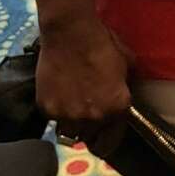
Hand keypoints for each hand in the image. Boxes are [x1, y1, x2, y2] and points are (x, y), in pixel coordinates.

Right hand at [34, 0, 131, 152]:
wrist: (70, 31)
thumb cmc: (101, 42)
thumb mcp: (127, 63)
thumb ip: (127, 86)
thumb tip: (124, 95)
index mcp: (117, 108)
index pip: (110, 144)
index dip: (108, 139)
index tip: (104, 135)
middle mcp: (93, 117)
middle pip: (89, 139)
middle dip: (90, 129)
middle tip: (87, 112)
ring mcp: (68, 115)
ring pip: (69, 132)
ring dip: (72, 122)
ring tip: (72, 103)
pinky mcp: (47, 108)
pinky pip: (53, 118)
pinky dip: (55, 109)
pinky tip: (58, 91)